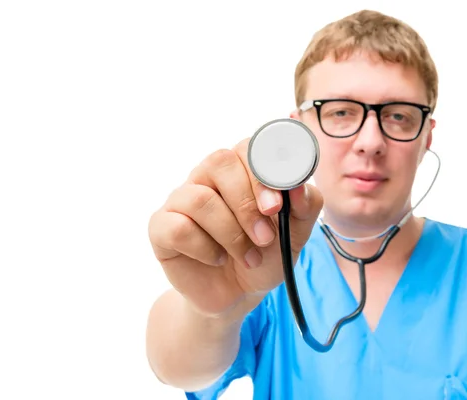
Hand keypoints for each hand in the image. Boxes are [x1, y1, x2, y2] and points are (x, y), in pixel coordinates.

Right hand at [148, 137, 322, 316]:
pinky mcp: (161, 227)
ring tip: (249, 257)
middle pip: (219, 162)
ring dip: (231, 233)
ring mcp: (182, 199)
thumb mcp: (296, 233)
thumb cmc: (265, 254)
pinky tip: (216, 258)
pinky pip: (177, 227)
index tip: (278, 205)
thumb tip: (299, 188)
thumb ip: (305, 206)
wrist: (239, 294)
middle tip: (266, 237)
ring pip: (199, 198)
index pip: (248, 147)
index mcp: (241, 169)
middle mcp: (209, 177)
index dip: (263, 173)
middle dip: (247, 203)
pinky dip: (204, 248)